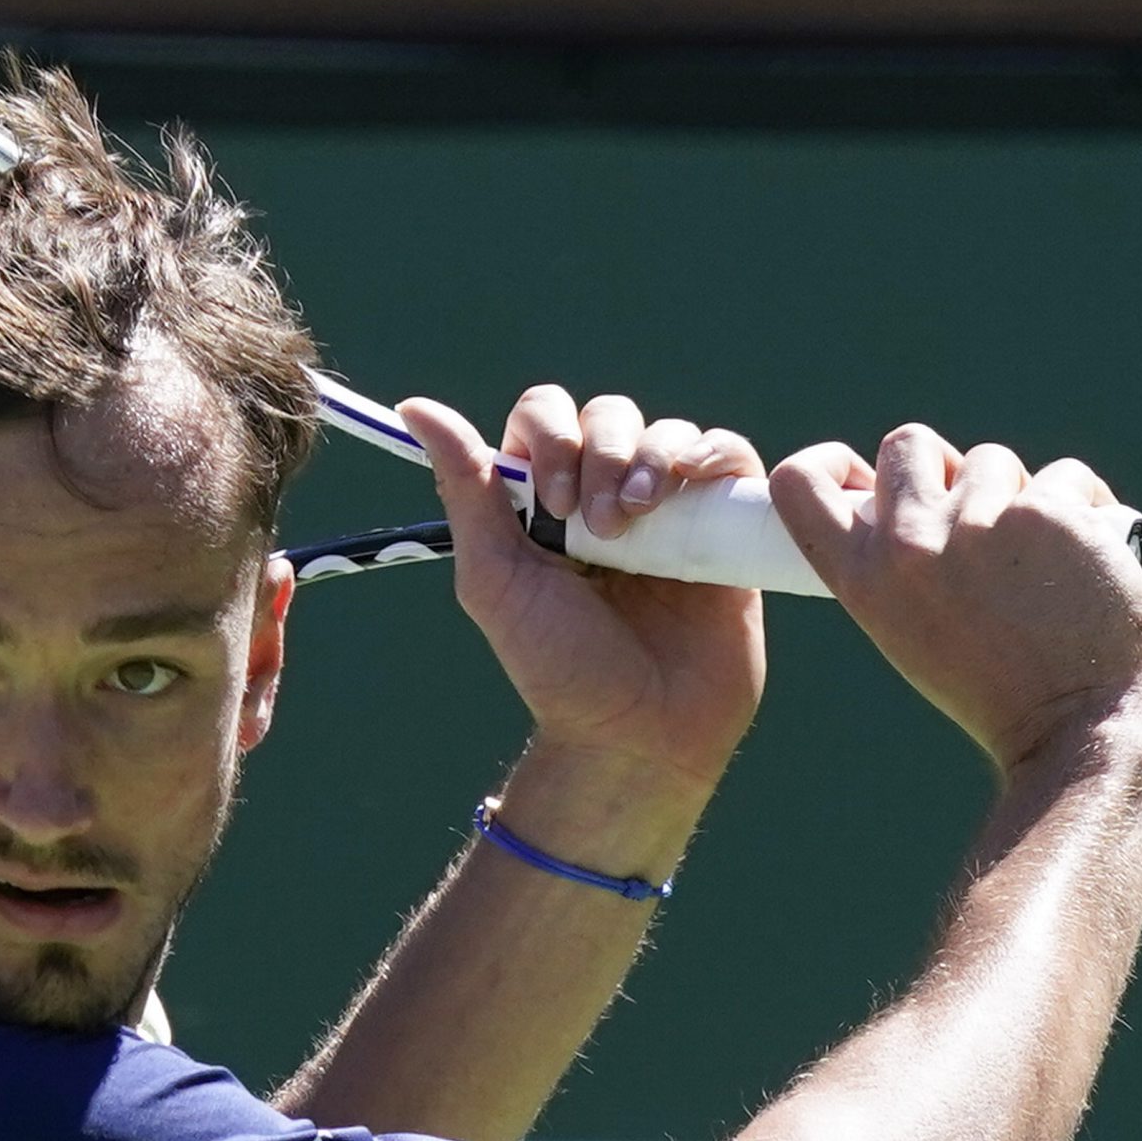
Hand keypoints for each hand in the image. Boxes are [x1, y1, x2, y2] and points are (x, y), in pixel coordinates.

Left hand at [397, 389, 767, 794]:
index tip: (551, 504)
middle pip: (607, 415)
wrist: (639, 733)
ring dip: (651, 457)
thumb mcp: (496, 578)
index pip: (545, 418)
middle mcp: (605, 496)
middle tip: (600, 528)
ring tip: (641, 519)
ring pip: (667, 431)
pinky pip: (727, 455)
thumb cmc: (560, 667)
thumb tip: (414, 407)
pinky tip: (692, 484)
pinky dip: (711, 453)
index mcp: (543, 504)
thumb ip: (465, 489)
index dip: (551, 439)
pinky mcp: (724, 526)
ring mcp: (668, 510)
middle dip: (602, 454)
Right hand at [773, 426, 1141, 773]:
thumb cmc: (993, 688)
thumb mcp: (906, 630)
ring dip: (1016, 494)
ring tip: (1036, 560)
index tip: (861, 475)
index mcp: (862, 580)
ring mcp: (978, 523)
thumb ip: (894, 562)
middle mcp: (908, 545)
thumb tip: (911, 489)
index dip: (829, 463)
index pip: (800, 485)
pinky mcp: (1048, 512)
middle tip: (975, 517)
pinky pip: (1065, 477)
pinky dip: (1084, 506)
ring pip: (992, 460)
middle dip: (943, 467)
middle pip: (908, 444)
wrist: (1075, 728)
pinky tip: (1090, 554)